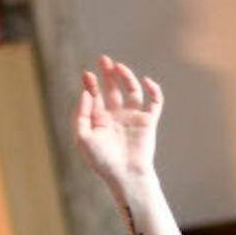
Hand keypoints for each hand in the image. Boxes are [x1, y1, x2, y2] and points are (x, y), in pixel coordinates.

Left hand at [74, 54, 160, 188]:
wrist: (125, 175)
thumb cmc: (102, 160)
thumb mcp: (82, 137)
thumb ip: (81, 114)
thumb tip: (87, 93)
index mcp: (100, 119)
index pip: (95, 95)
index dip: (91, 83)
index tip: (87, 74)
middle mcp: (116, 116)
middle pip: (113, 88)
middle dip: (108, 74)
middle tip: (104, 60)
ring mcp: (133, 117)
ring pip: (132, 91)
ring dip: (127, 77)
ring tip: (119, 67)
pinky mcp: (148, 122)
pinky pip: (154, 102)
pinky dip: (154, 91)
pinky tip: (147, 81)